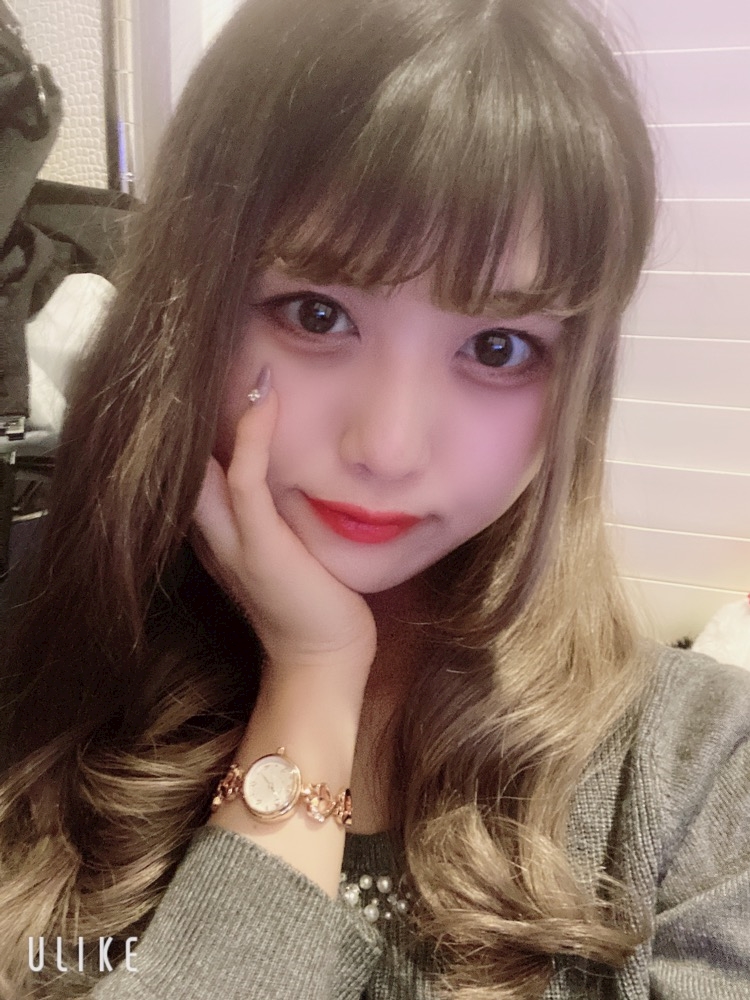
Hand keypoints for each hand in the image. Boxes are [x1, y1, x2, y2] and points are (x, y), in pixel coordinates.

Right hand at [191, 380, 376, 686]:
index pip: (193, 468)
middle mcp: (213, 533)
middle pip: (183, 462)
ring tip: (239, 360)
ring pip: (204, 465)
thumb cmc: (316, 602)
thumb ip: (277, 511)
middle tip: (204, 354)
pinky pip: (244, 481)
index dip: (195, 424)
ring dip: (216, 411)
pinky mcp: (259, 546)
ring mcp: (232, 540)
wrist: (324, 660)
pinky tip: (264, 398)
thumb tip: (297, 464)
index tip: (212, 376)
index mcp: (218, 533)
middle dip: (187, 412)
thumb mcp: (288, 548)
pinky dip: (251, 436)